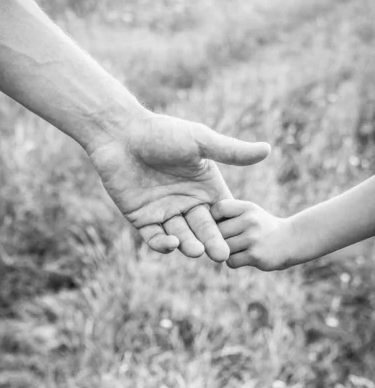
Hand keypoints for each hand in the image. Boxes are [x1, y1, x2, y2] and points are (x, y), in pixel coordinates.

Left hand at [88, 112, 269, 261]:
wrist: (120, 134)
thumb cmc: (161, 132)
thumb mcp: (199, 141)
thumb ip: (231, 151)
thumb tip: (268, 149)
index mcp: (204, 186)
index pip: (222, 212)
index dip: (229, 225)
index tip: (240, 237)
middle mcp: (186, 201)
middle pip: (203, 228)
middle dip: (213, 241)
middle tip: (222, 255)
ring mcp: (164, 211)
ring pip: (181, 235)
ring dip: (189, 244)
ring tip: (198, 251)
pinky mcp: (142, 218)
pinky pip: (155, 237)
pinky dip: (163, 243)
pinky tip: (172, 243)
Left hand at [211, 200, 293, 269]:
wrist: (290, 241)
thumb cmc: (262, 226)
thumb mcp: (250, 212)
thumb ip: (228, 214)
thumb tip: (202, 225)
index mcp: (247, 208)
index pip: (218, 208)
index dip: (213, 218)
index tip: (219, 224)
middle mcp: (250, 221)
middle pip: (218, 232)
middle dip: (219, 238)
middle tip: (230, 239)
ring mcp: (253, 238)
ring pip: (223, 248)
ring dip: (227, 251)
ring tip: (239, 248)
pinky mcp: (255, 256)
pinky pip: (231, 261)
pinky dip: (234, 261)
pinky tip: (244, 257)